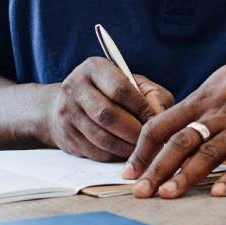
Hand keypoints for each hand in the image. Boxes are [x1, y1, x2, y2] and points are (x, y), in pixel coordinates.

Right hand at [45, 58, 173, 160]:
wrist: (71, 104)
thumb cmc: (112, 92)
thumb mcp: (134, 84)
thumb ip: (152, 95)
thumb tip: (159, 117)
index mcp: (94, 68)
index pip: (120, 89)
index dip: (141, 108)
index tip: (158, 121)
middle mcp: (75, 87)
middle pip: (108, 115)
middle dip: (134, 132)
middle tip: (152, 141)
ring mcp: (67, 112)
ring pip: (101, 137)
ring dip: (126, 148)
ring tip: (143, 150)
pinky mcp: (66, 136)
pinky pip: (94, 152)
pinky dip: (114, 156)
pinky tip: (126, 155)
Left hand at [125, 39, 225, 198]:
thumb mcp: (217, 84)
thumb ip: (194, 109)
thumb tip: (167, 132)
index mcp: (200, 100)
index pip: (161, 126)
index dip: (142, 150)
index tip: (130, 173)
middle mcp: (217, 113)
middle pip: (180, 142)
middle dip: (157, 169)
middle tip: (141, 191)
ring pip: (209, 152)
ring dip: (186, 175)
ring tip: (169, 194)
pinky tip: (219, 191)